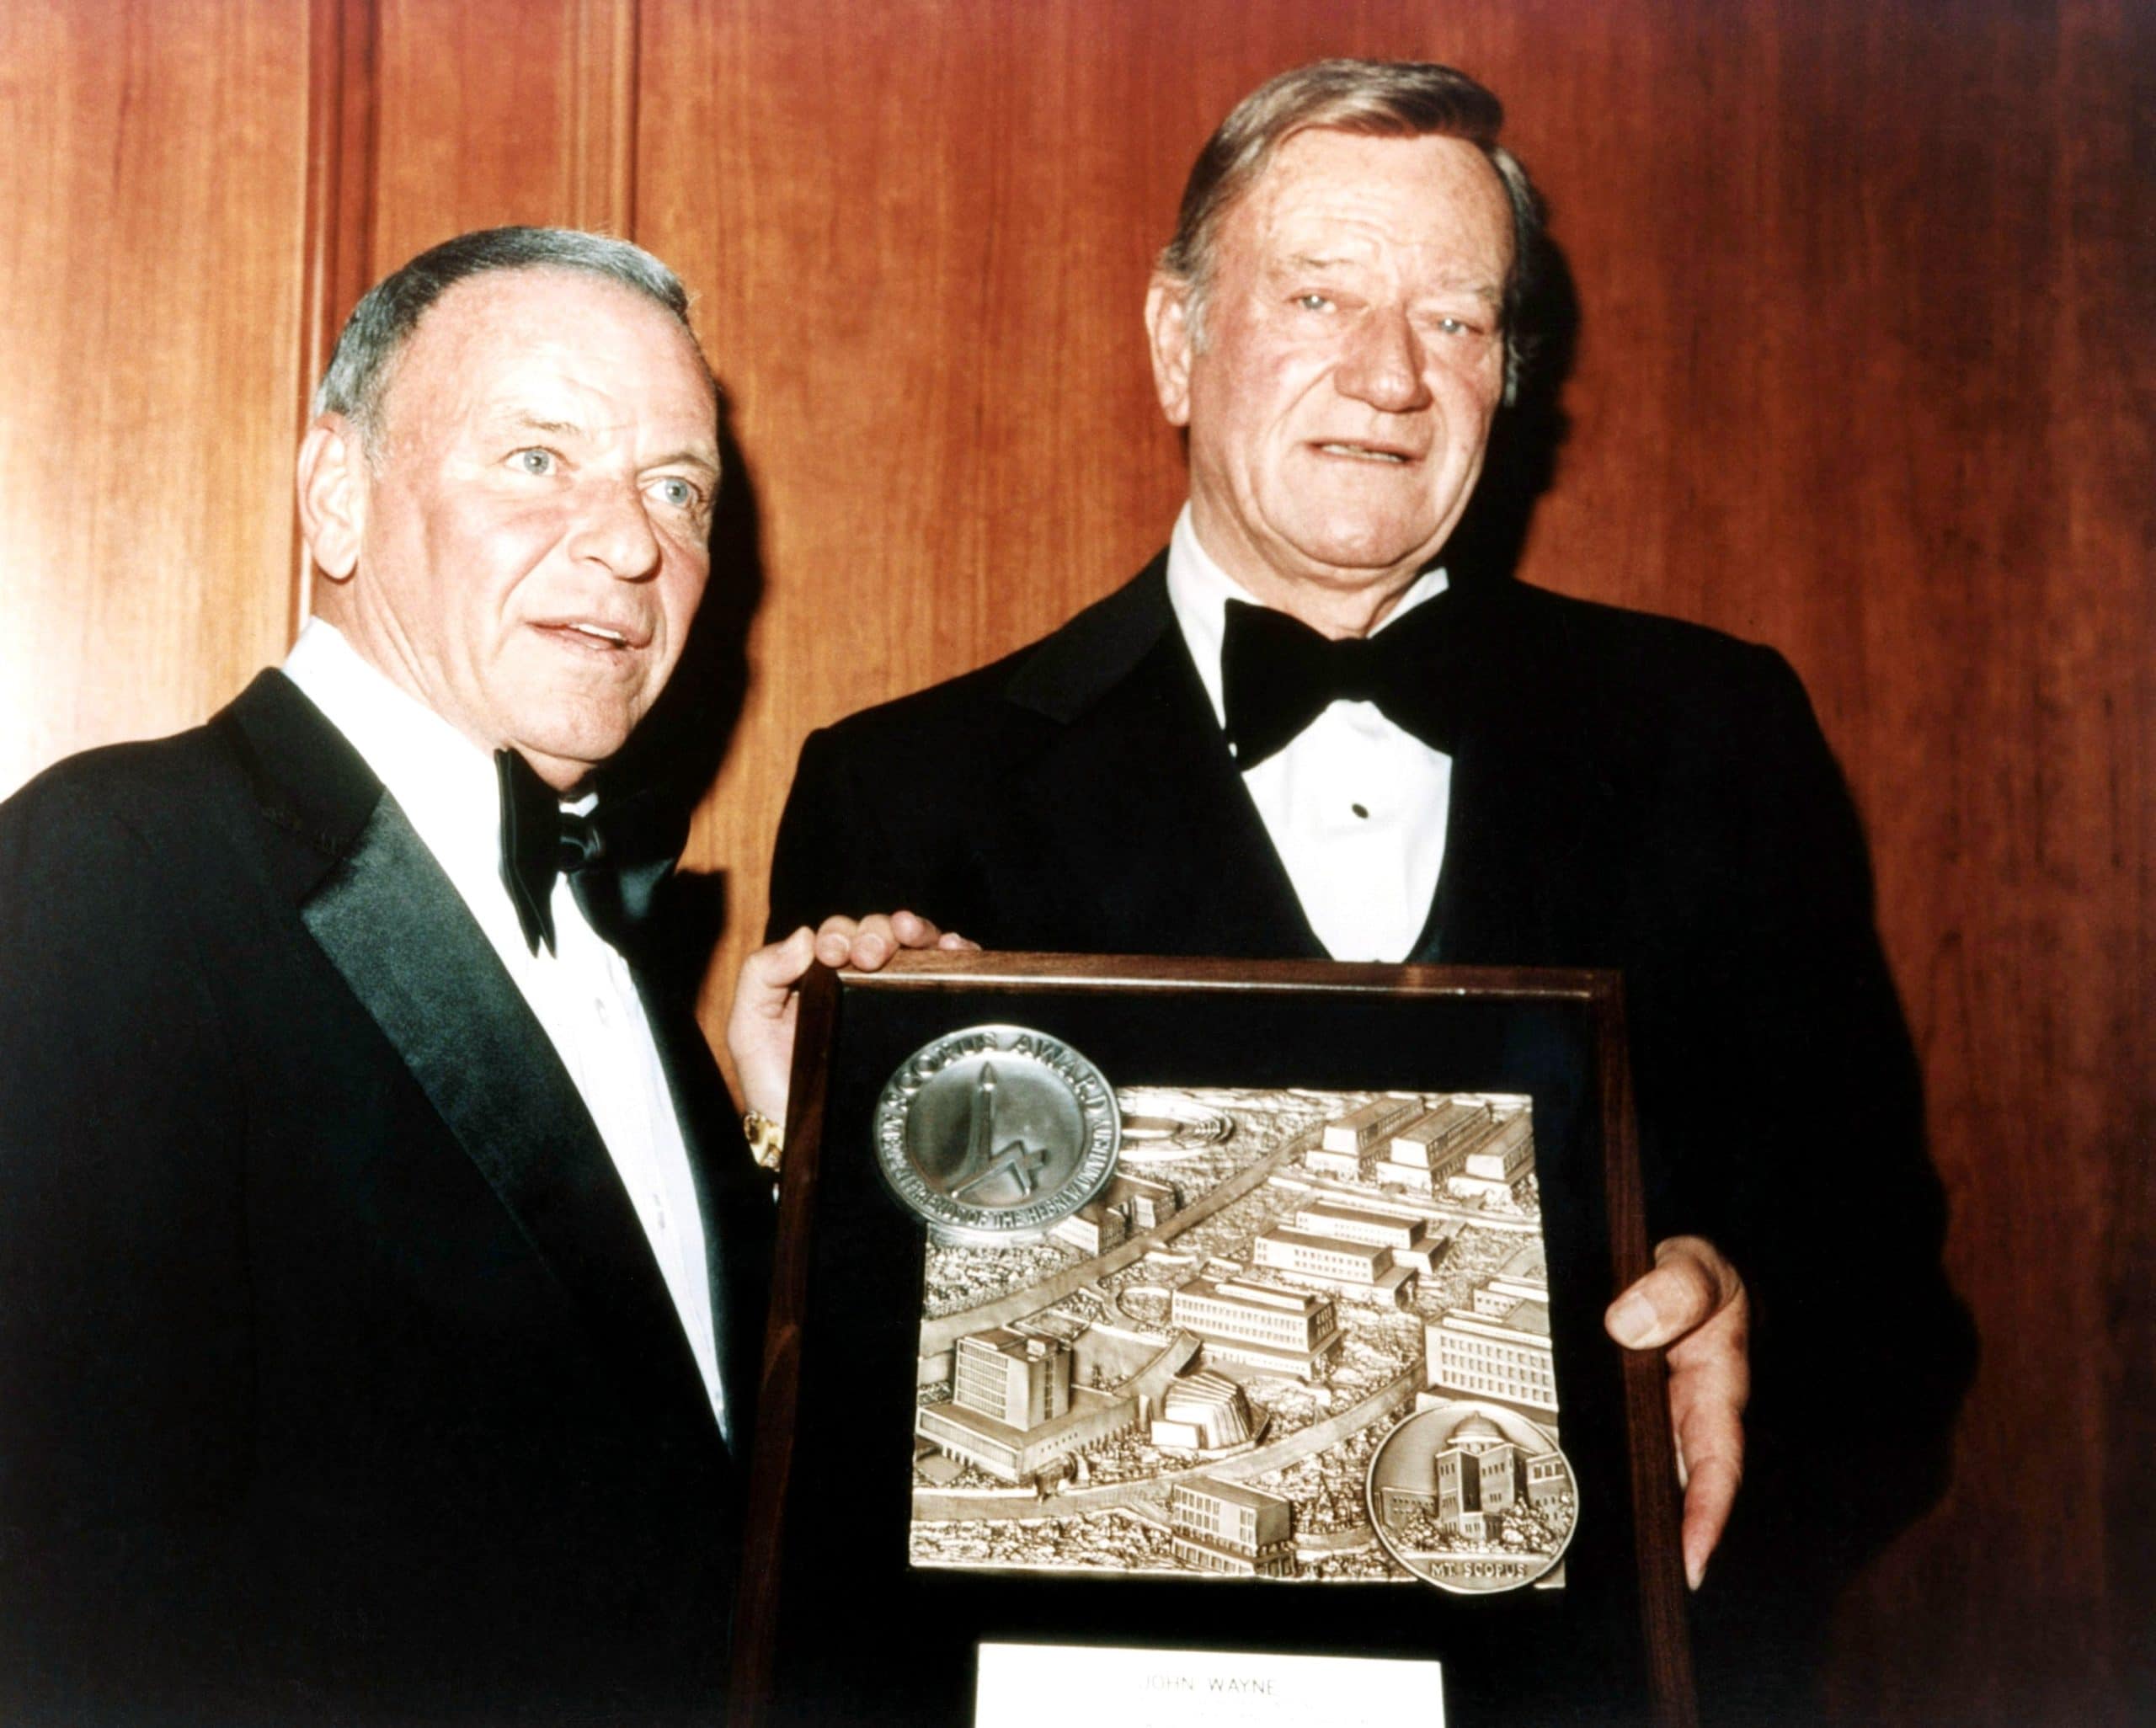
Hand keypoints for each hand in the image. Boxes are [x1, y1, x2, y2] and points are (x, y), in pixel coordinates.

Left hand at [725, 912, 975, 1122]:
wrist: (810, 1137)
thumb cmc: (777, 1086)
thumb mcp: (749, 1027)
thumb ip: (759, 975)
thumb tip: (804, 935)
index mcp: (821, 976)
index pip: (839, 935)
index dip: (840, 934)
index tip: (833, 952)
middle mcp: (861, 981)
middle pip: (878, 935)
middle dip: (876, 933)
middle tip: (869, 954)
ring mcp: (896, 997)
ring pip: (914, 946)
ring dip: (917, 932)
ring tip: (911, 936)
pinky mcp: (926, 1017)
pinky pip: (948, 974)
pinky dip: (956, 953)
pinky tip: (953, 949)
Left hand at [1604, 1235, 1749, 1589]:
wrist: (1670, 1256)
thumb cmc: (1695, 1269)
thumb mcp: (1694, 1266)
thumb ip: (1671, 1289)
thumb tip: (1627, 1325)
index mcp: (1715, 1387)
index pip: (1717, 1466)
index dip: (1707, 1518)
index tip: (1692, 1562)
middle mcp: (1686, 1410)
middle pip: (1675, 1484)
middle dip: (1661, 1531)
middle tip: (1635, 1575)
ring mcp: (1656, 1411)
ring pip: (1641, 1468)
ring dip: (1625, 1503)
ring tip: (1594, 1550)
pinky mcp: (1626, 1404)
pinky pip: (1615, 1442)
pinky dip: (1598, 1464)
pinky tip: (1570, 1484)